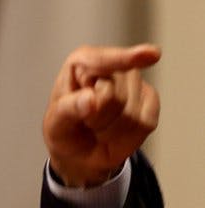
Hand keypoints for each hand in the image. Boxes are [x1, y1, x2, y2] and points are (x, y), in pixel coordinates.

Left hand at [43, 44, 160, 186]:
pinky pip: (146, 122)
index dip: (123, 59)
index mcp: (81, 63)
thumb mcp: (56, 125)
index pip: (102, 61)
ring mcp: (134, 82)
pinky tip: (115, 132)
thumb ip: (69, 109)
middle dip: (97, 118)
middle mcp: (111, 66)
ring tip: (98, 128)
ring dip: (111, 130)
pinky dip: (129, 136)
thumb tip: (91, 99)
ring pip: (130, 113)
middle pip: (114, 96)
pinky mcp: (150, 100)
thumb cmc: (65, 132)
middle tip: (85, 123)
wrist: (81, 152)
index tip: (152, 54)